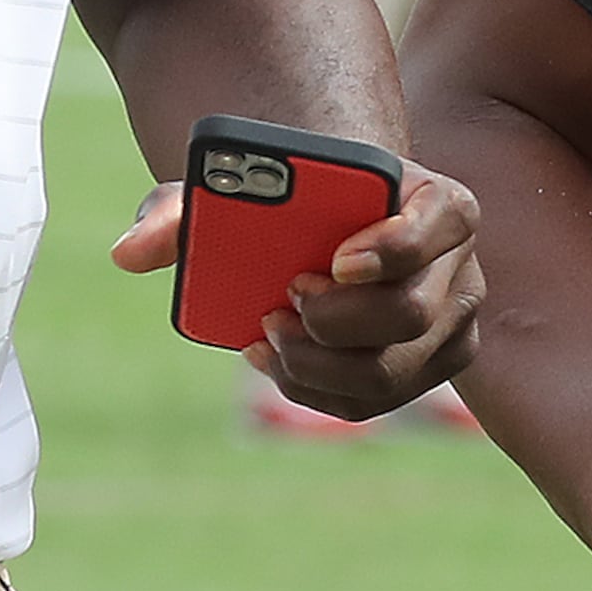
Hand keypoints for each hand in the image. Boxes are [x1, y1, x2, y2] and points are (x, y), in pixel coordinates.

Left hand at [110, 166, 486, 418]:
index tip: (330, 261)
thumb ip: (183, 208)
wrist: (324, 229)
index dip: (393, 246)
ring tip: (267, 333)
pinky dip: (314, 389)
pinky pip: (370, 402)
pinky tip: (272, 358)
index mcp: (441, 203)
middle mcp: (461, 267)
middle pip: (409, 313)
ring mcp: (451, 329)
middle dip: (336, 322)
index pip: (443, 222)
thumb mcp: (235, 188)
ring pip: (389, 372)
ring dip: (317, 364)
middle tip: (280, 303)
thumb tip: (130, 252)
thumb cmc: (289, 201)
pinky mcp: (425, 374)